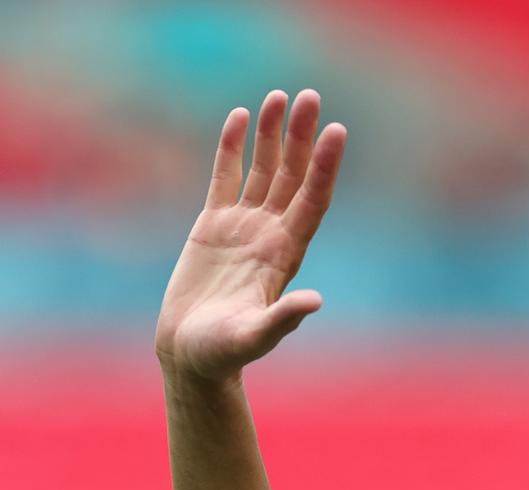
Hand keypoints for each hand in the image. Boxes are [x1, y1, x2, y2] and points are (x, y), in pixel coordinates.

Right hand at [155, 90, 346, 380]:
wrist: (192, 355)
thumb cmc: (224, 353)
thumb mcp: (254, 337)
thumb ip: (283, 318)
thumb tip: (314, 302)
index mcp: (285, 256)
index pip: (312, 202)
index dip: (325, 167)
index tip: (336, 131)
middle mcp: (269, 235)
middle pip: (292, 177)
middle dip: (301, 137)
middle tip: (310, 95)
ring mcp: (243, 228)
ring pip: (262, 170)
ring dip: (272, 135)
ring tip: (280, 96)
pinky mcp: (213, 225)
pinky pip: (225, 177)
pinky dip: (232, 147)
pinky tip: (240, 116)